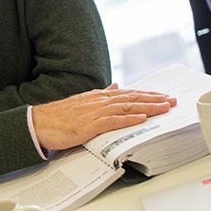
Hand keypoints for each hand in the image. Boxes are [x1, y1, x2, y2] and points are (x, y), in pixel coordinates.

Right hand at [32, 84, 176, 150]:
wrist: (37, 123)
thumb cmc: (57, 116)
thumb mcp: (82, 102)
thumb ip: (100, 95)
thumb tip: (115, 86)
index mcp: (97, 97)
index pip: (128, 93)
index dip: (147, 94)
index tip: (163, 95)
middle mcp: (98, 101)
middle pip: (131, 98)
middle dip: (154, 99)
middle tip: (173, 100)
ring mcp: (94, 112)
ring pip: (126, 107)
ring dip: (147, 107)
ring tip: (165, 107)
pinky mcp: (89, 125)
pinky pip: (113, 121)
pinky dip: (128, 119)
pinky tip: (141, 118)